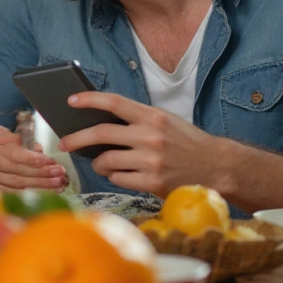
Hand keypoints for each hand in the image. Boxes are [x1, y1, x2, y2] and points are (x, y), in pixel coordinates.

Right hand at [0, 125, 65, 191]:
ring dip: (40, 186)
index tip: (50, 161)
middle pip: (19, 172)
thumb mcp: (0, 133)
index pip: (16, 155)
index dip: (33, 159)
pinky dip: (30, 194)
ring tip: (58, 185)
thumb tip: (38, 149)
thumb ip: (19, 139)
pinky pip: (13, 193)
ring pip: (18, 185)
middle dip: (42, 174)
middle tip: (60, 174)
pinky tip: (45, 192)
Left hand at [57, 91, 219, 196]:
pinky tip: (121, 174)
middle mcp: (150, 136)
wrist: (218, 167)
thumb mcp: (165, 121)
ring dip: (98, 163)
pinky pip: (118, 179)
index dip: (89, 100)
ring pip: (106, 161)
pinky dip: (114, 176)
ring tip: (101, 163)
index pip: (114, 102)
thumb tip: (99, 121)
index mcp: (153, 116)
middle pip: (101, 134)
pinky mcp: (152, 182)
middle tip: (64, 143)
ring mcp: (151, 160)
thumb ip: (137, 119)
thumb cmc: (186, 143)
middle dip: (76, 139)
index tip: (71, 100)